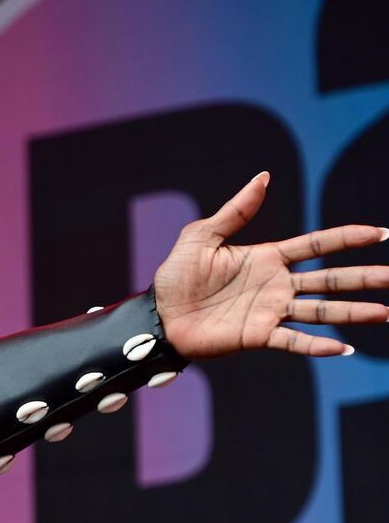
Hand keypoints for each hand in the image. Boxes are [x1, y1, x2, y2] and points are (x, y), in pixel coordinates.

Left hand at [153, 172, 388, 359]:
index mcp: (267, 258)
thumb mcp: (202, 235)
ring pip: (322, 311)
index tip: (381, 233)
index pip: (317, 245)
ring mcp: (270, 311)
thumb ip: (236, 210)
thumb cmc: (176, 276)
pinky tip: (344, 346)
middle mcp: (277, 285)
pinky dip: (318, 346)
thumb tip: (264, 177)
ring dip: (354, 312)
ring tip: (386, 312)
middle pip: (330, 279)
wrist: (157, 314)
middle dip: (364, 277)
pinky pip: (294, 341)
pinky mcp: (258, 336)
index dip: (348, 238)